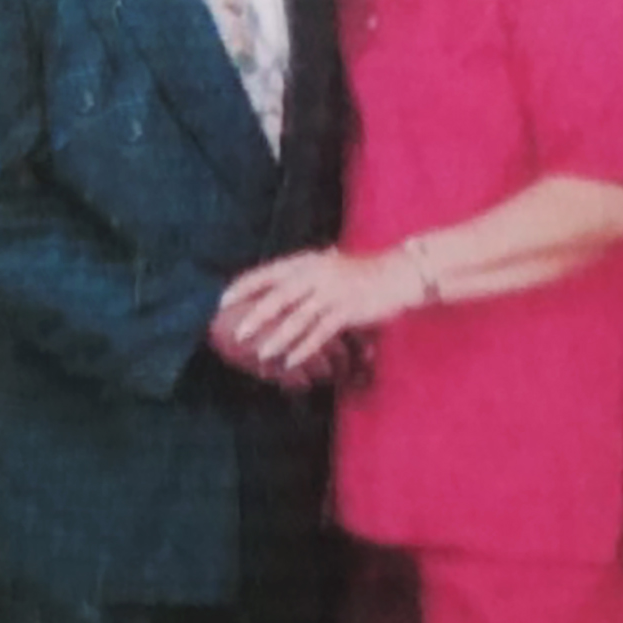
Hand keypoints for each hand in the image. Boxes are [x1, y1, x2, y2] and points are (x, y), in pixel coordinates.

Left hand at [217, 246, 427, 376]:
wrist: (399, 274)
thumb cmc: (361, 273)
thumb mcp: (328, 268)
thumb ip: (303, 276)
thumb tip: (275, 291)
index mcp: (308, 261)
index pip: (268, 272)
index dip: (244, 286)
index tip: (223, 300)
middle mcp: (317, 274)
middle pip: (279, 297)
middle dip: (256, 316)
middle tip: (236, 333)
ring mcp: (333, 292)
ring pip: (298, 318)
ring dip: (277, 338)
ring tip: (261, 353)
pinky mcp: (348, 310)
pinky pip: (321, 332)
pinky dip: (304, 348)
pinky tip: (290, 361)